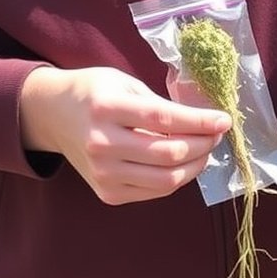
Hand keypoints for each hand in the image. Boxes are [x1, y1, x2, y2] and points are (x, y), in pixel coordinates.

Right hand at [19, 66, 229, 204]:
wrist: (52, 115)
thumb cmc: (95, 94)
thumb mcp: (124, 83)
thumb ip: (160, 104)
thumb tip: (206, 122)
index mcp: (105, 108)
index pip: (165, 119)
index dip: (201, 122)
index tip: (224, 120)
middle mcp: (101, 144)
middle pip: (169, 154)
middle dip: (203, 145)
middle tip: (216, 135)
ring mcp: (103, 174)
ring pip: (167, 180)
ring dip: (196, 165)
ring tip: (204, 150)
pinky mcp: (108, 194)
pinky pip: (156, 191)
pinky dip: (178, 178)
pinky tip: (183, 163)